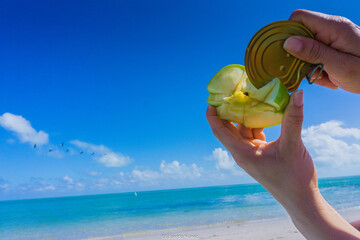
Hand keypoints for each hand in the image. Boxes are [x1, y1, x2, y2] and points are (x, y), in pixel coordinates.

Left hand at [206, 90, 316, 205]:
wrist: (302, 199)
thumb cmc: (293, 177)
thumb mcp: (292, 145)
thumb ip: (293, 119)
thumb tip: (297, 93)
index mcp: (242, 152)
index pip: (219, 131)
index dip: (213, 115)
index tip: (212, 99)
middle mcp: (243, 152)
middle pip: (229, 128)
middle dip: (228, 110)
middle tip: (231, 90)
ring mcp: (252, 153)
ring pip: (243, 130)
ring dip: (246, 115)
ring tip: (249, 95)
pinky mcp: (261, 154)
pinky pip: (254, 134)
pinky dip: (257, 122)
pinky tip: (265, 111)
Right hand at [283, 9, 359, 93]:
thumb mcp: (340, 66)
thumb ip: (313, 52)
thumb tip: (288, 42)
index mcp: (333, 27)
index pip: (299, 18)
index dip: (288, 33)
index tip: (287, 54)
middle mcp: (332, 28)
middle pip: (300, 33)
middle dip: (299, 55)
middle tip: (309, 72)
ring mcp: (333, 37)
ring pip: (306, 47)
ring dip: (309, 65)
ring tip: (325, 77)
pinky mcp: (334, 46)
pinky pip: (316, 54)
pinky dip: (317, 68)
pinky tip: (330, 77)